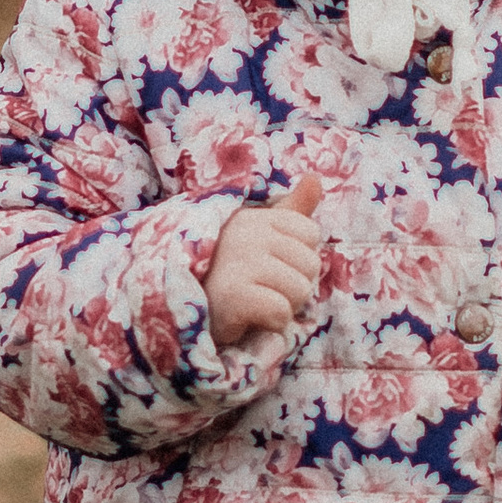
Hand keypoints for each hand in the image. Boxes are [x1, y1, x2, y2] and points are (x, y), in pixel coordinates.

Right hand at [207, 174, 324, 351]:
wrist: (187, 316)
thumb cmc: (233, 276)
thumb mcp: (263, 238)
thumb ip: (292, 210)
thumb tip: (314, 178)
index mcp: (254, 217)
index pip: (310, 233)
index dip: (297, 259)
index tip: (270, 267)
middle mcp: (245, 233)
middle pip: (310, 264)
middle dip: (294, 285)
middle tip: (262, 289)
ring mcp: (238, 262)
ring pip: (300, 290)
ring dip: (285, 306)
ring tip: (256, 303)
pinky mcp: (233, 295)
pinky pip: (282, 312)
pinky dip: (273, 323)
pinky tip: (251, 318)